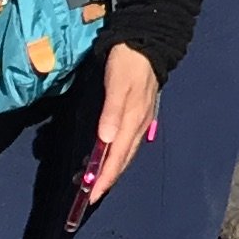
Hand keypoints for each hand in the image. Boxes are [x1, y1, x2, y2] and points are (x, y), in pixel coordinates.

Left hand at [73, 45, 160, 225]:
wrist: (148, 41)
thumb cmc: (128, 63)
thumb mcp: (117, 85)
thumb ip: (112, 113)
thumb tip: (106, 142)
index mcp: (132, 120)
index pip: (117, 158)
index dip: (104, 179)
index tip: (90, 197)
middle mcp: (139, 125)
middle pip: (123, 160)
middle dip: (107, 179)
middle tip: (90, 195)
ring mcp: (141, 120)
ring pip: (127, 152)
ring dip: (113, 169)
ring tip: (98, 180)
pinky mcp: (140, 113)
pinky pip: (129, 142)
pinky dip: (118, 154)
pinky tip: (112, 154)